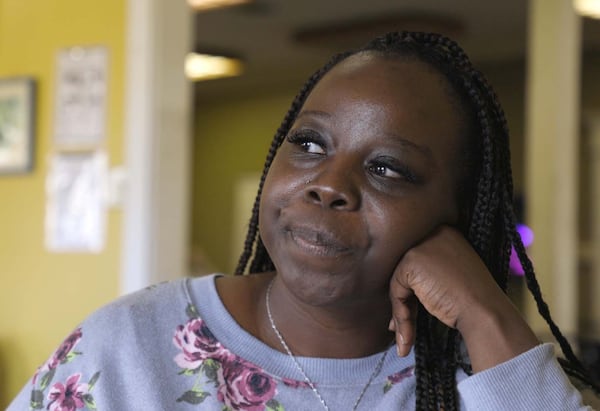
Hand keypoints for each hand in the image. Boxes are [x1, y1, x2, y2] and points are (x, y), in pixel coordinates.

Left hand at [388, 225, 537, 371]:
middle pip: (407, 272)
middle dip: (403, 303)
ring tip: (407, 341)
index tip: (412, 315)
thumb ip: (428, 279)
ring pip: (399, 283)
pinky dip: (401, 314)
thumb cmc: (475, 302)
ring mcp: (422, 245)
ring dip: (401, 314)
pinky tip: (408, 334)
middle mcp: (433, 233)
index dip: (414, 293)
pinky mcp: (412, 260)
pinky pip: (396, 290)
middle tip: (401, 329)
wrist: (485, 312)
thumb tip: (402, 298)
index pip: (420, 264)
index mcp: (446, 234)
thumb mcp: (451, 279)